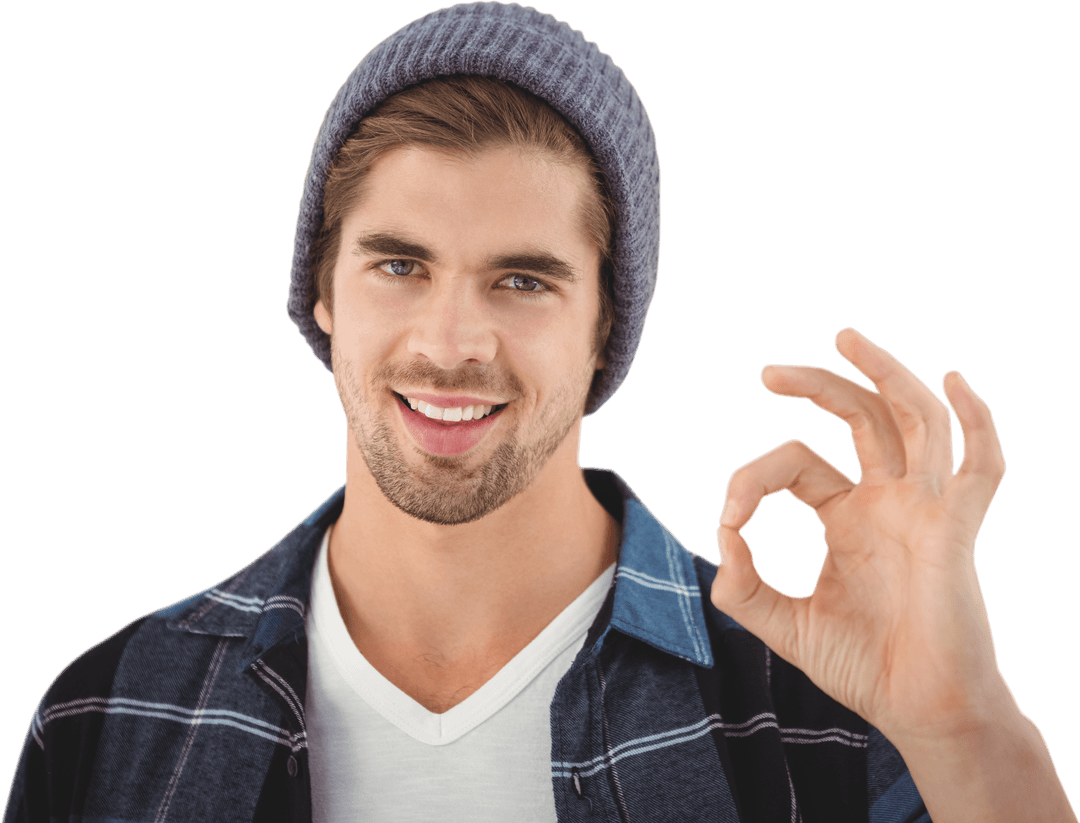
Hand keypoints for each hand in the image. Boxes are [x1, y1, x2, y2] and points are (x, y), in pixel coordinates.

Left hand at [710, 327, 1012, 743]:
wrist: (918, 711)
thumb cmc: (861, 667)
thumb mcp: (782, 624)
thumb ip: (742, 586)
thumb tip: (722, 537)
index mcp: (846, 516)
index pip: (797, 463)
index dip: (755, 477)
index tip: (731, 515)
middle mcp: (886, 501)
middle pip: (859, 417)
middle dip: (818, 385)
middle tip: (769, 373)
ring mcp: (924, 509)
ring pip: (914, 419)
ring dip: (885, 374)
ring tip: (846, 338)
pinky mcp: (955, 530)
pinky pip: (981, 467)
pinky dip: (978, 421)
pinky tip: (956, 382)